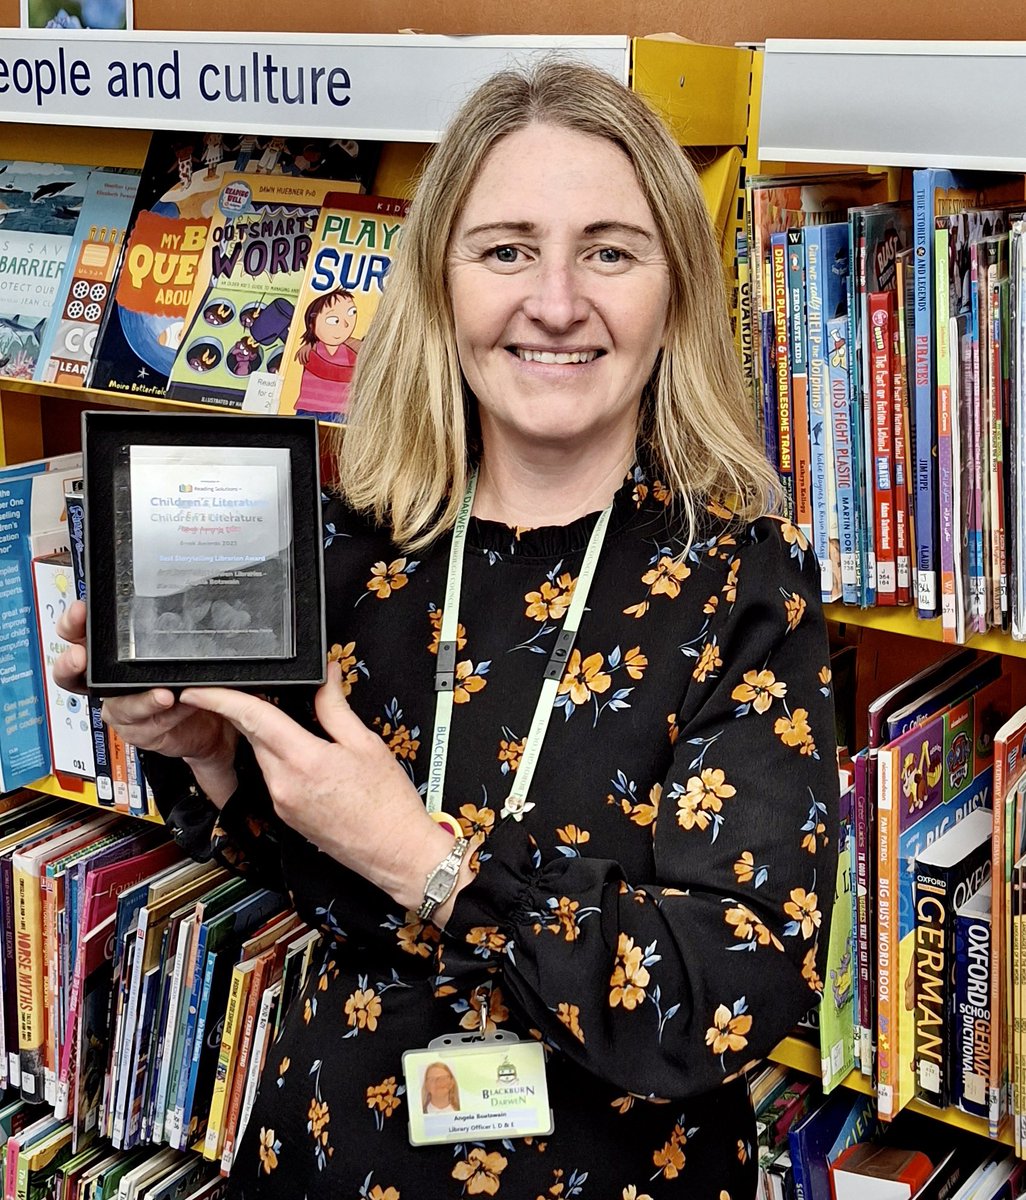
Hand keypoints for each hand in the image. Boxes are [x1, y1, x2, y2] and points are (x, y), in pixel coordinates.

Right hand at [54, 600, 238, 805]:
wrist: (209, 718)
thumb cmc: (186, 677)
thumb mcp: (175, 650)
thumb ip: (164, 636)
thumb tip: (170, 613)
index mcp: (109, 656)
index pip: (78, 636)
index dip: (71, 624)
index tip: (80, 612)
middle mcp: (106, 684)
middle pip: (72, 675)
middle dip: (70, 663)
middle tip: (79, 657)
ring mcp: (120, 709)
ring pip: (117, 707)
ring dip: (140, 701)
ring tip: (164, 695)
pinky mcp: (138, 731)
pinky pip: (147, 725)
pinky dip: (167, 715)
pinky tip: (180, 706)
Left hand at [181, 663, 460, 913]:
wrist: (395, 852)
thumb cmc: (388, 803)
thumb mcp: (366, 744)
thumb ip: (335, 707)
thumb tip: (325, 677)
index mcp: (303, 760)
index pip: (252, 718)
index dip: (219, 699)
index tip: (197, 688)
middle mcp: (283, 784)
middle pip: (253, 735)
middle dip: (248, 711)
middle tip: (254, 690)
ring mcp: (282, 803)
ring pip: (263, 756)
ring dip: (268, 735)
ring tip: (291, 718)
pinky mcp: (286, 815)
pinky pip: (274, 776)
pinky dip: (280, 757)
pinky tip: (303, 752)